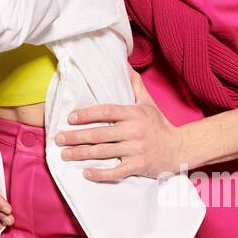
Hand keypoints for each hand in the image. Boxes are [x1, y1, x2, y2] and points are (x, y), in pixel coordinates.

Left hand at [55, 68, 188, 180]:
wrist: (180, 148)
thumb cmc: (159, 124)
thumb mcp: (148, 102)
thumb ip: (134, 84)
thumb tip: (124, 64)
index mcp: (133, 114)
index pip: (106, 111)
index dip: (87, 114)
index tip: (70, 118)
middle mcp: (134, 131)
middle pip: (100, 134)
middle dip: (76, 137)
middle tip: (58, 138)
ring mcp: (136, 150)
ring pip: (104, 152)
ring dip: (81, 154)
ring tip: (65, 154)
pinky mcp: (138, 166)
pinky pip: (116, 171)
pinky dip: (100, 174)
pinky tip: (86, 173)